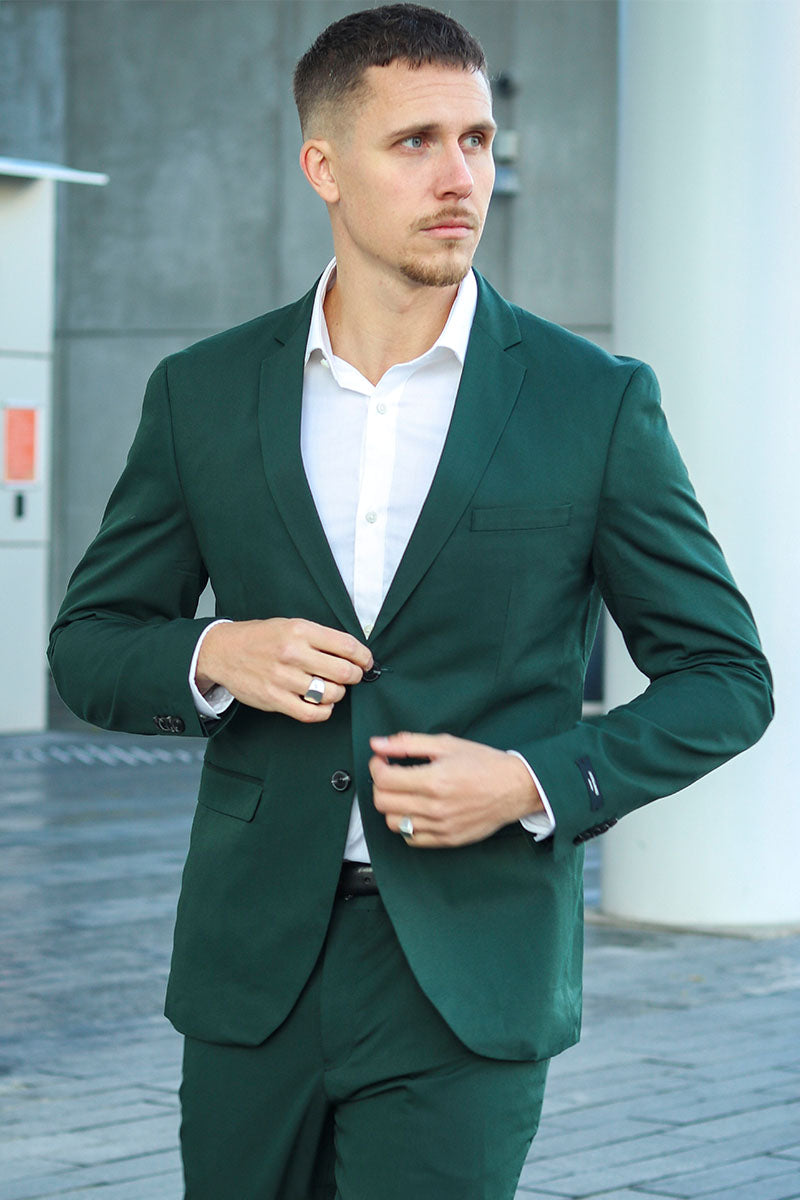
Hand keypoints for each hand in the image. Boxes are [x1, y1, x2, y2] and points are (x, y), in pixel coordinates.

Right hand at [196, 618, 372, 722]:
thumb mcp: (290, 625)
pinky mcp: (275, 699)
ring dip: (338, 694)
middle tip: (352, 676)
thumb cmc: (259, 638)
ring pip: (331, 694)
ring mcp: (283, 678)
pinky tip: (321, 704)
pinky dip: (324, 711)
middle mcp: (293, 653)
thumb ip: (319, 637)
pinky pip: (312, 713)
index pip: (347, 646)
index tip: (366, 662)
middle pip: (344, 672)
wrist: (223, 651)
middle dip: (355, 676)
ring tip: (332, 689)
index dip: (364, 657)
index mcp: (300, 631)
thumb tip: (352, 653)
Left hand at [369, 732, 543, 847]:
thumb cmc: (484, 763)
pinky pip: (411, 839)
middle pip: (383, 802)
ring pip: (394, 823)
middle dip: (380, 785)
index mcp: (434, 780)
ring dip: (392, 806)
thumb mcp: (446, 744)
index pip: (384, 780)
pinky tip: (415, 810)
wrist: (515, 787)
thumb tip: (377, 744)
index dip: (376, 767)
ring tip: (404, 793)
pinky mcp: (448, 840)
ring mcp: (441, 826)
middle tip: (391, 774)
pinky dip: (407, 825)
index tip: (382, 760)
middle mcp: (436, 807)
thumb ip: (408, 743)